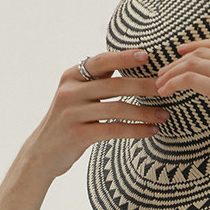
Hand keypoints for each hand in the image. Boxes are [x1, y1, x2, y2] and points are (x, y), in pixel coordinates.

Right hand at [23, 49, 170, 179]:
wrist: (43, 153)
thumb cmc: (67, 121)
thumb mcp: (75, 95)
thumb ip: (95, 80)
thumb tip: (123, 61)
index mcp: (71, 76)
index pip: (100, 61)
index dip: (123, 57)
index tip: (147, 56)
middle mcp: (70, 91)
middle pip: (114, 85)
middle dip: (144, 86)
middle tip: (166, 89)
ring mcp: (73, 113)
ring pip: (117, 109)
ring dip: (144, 112)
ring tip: (164, 114)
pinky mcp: (78, 134)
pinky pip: (114, 129)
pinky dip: (136, 130)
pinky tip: (152, 131)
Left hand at [155, 38, 209, 164]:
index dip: (197, 46)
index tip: (182, 52)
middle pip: (202, 52)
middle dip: (178, 61)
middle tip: (164, 72)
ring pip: (192, 63)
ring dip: (172, 73)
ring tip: (160, 84)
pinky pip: (190, 79)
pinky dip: (173, 83)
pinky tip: (165, 92)